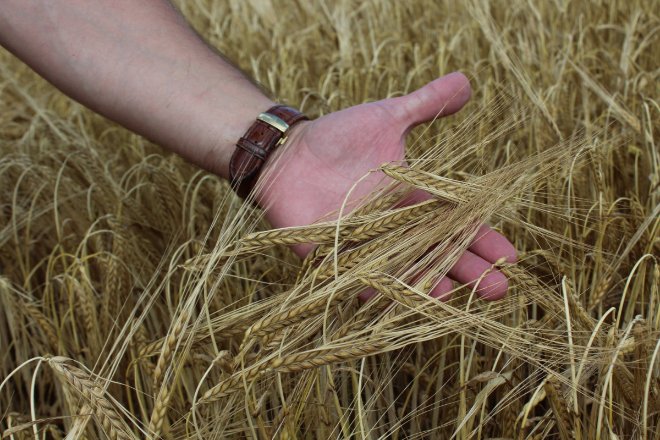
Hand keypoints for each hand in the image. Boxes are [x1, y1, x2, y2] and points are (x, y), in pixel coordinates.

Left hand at [256, 72, 515, 299]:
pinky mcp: (331, 254)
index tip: (510, 257)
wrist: (288, 152)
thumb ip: (425, 104)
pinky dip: (372, 289)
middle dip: (467, 271)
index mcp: (413, 200)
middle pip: (437, 253)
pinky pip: (354, 277)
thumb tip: (467, 81)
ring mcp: (364, 244)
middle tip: (498, 291)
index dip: (483, 240)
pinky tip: (391, 302)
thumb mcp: (387, 116)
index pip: (456, 224)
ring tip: (452, 299)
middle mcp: (394, 228)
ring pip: (402, 270)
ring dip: (426, 285)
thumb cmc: (338, 136)